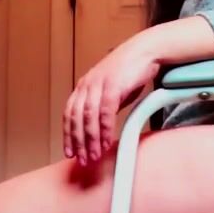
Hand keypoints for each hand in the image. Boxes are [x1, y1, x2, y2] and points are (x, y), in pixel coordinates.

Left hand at [63, 36, 160, 164]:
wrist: (145, 52)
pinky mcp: (113, 86)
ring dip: (90, 140)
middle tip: (81, 160)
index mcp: (84, 86)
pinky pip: (104, 112)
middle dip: (77, 142)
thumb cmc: (131, 71)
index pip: (69, 114)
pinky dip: (104, 130)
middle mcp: (87, 85)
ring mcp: (98, 85)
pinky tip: (105, 142)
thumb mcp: (112, 90)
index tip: (70, 152)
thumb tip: (101, 126)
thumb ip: (103, 106)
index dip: (68, 135)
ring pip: (88, 117)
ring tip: (93, 156)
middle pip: (76, 118)